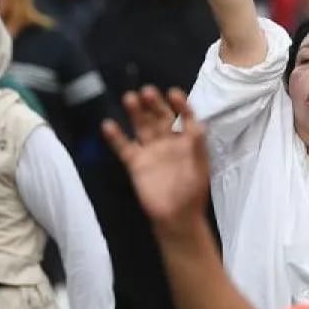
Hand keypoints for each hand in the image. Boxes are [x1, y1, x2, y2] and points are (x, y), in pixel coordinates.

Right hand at [102, 87, 210, 229]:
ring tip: (129, 98)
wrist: (176, 217)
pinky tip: (108, 125)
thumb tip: (197, 123)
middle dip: (154, 104)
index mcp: (187, 140)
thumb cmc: (192, 192)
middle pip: (160, 117)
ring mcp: (150, 151)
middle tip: (146, 91)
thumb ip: (197, 145)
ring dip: (136, 113)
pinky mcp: (135, 163)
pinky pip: (124, 146)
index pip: (184, 116)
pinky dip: (116, 136)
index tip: (172, 93)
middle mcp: (168, 141)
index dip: (179, 105)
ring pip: (142, 126)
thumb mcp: (200, 167)